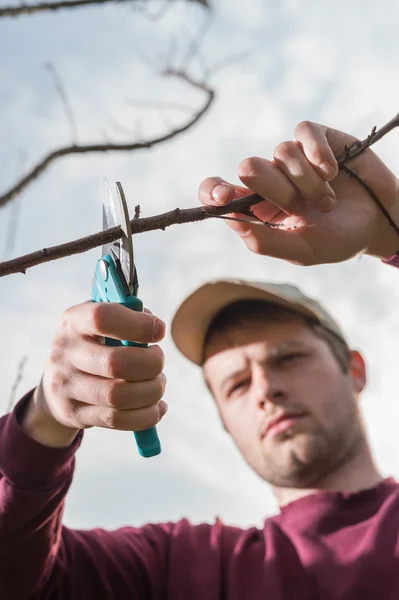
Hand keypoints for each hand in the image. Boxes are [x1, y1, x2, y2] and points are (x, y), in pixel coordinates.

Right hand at [22, 302, 166, 447]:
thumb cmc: (94, 344)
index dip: (138, 325)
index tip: (160, 331)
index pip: (102, 318)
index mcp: (73, 322)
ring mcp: (68, 387)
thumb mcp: (102, 323)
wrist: (56, 384)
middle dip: (152, 364)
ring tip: (157, 384)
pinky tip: (157, 407)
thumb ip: (129, 315)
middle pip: (116, 363)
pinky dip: (147, 416)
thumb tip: (155, 328)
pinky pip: (118, 420)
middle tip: (159, 362)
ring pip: (119, 397)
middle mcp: (65, 353)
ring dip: (151, 391)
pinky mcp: (76, 414)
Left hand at [199, 121, 398, 264]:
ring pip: (281, 152)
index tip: (224, 196)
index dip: (214, 190)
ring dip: (308, 182)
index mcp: (258, 209)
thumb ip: (267, 242)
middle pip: (250, 168)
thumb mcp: (303, 250)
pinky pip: (304, 133)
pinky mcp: (316, 138)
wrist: (379, 222)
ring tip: (327, 201)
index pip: (220, 192)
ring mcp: (293, 158)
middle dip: (278, 191)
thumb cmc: (338, 239)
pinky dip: (317, 154)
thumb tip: (233, 225)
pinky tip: (332, 171)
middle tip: (301, 208)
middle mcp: (270, 181)